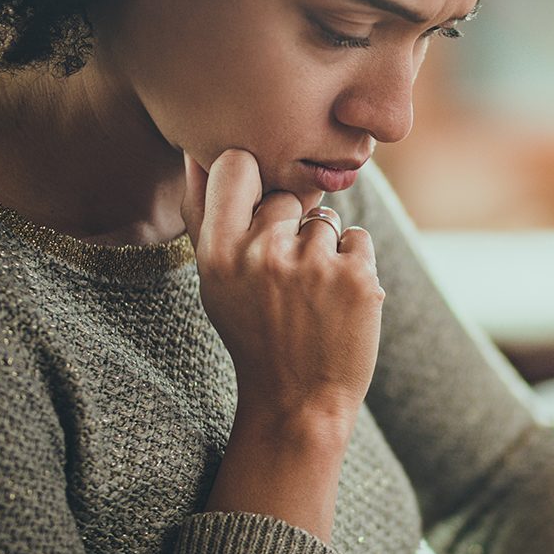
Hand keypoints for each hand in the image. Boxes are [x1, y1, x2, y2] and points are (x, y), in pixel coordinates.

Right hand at [181, 149, 383, 434]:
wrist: (298, 402)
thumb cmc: (254, 335)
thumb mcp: (215, 282)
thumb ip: (204, 215)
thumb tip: (195, 151)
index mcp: (218, 253)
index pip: (236, 164)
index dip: (251, 177)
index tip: (255, 206)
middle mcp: (263, 254)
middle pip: (286, 196)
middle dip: (289, 228)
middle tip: (284, 281)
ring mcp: (313, 265)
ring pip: (324, 219)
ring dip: (324, 249)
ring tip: (310, 297)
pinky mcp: (358, 278)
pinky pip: (358, 238)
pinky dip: (354, 264)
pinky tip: (336, 302)